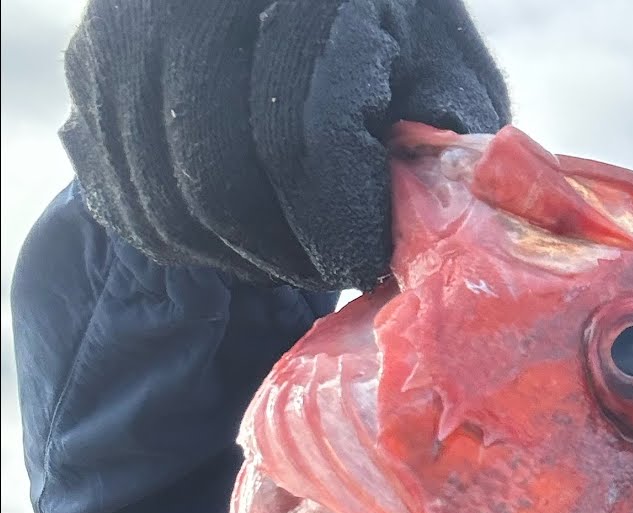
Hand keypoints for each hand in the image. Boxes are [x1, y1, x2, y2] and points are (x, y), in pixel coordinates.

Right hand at [60, 0, 509, 289]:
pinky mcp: (91, 67)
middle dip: (279, 254)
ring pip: (162, 197)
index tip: (362, 266)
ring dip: (231, 257)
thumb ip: (449, 144)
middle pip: (218, 178)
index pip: (304, 141)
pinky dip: (181, 241)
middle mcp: (205, 1)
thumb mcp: (449, 81)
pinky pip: (120, 194)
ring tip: (288, 257)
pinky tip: (237, 236)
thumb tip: (433, 222)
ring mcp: (131, 30)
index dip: (335, 228)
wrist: (308, 6)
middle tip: (324, 272)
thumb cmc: (399, 50)